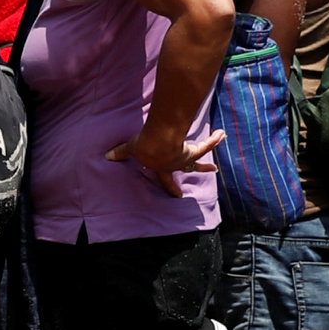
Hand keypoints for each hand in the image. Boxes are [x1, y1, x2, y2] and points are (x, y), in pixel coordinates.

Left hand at [104, 122, 222, 196]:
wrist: (157, 143)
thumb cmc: (143, 147)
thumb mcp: (130, 148)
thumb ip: (120, 152)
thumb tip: (106, 156)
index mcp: (162, 168)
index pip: (167, 180)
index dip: (171, 188)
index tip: (179, 195)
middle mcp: (176, 165)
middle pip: (189, 169)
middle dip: (199, 170)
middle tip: (210, 171)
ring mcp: (185, 159)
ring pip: (200, 157)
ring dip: (209, 154)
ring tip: (218, 154)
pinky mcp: (192, 150)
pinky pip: (206, 145)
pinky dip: (214, 140)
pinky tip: (222, 134)